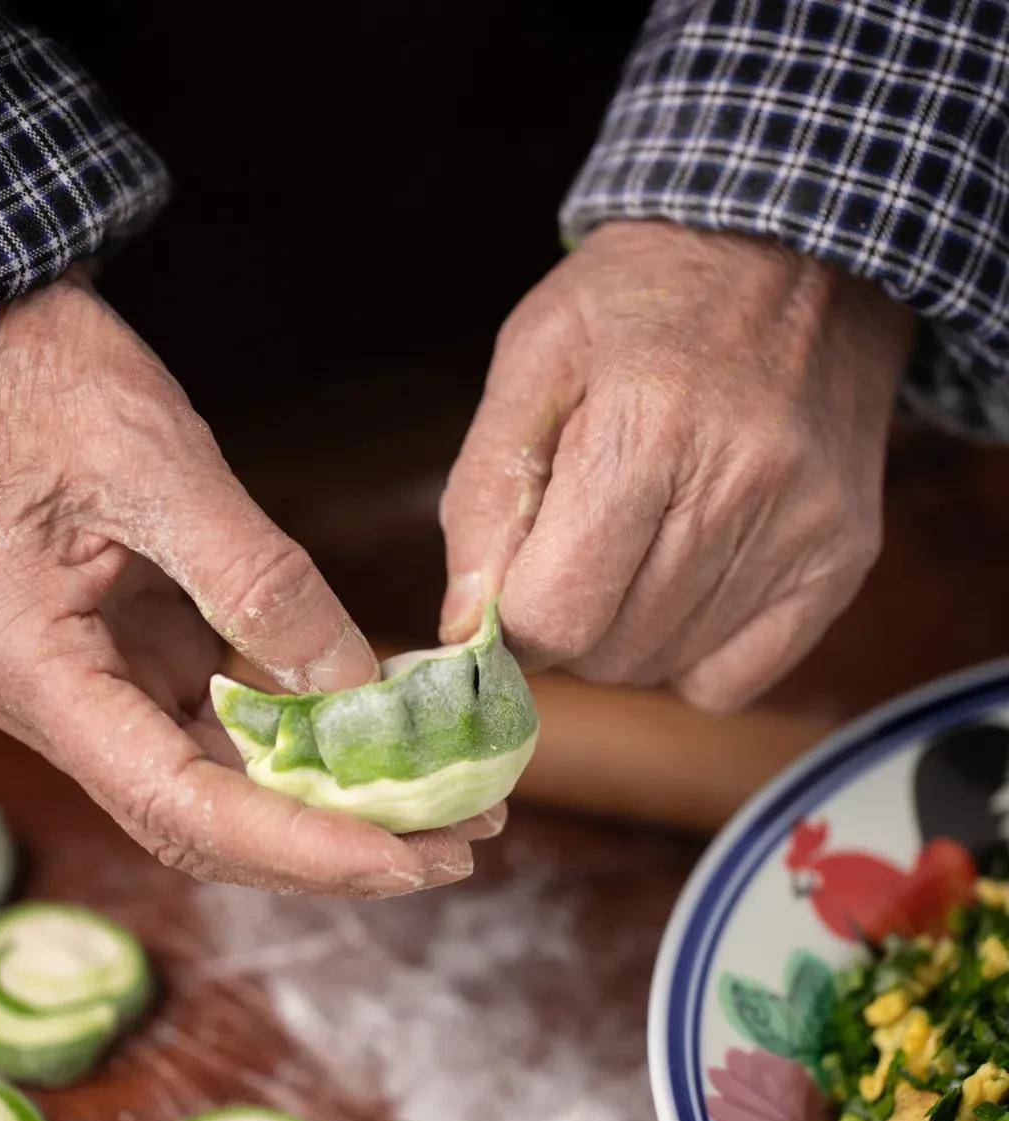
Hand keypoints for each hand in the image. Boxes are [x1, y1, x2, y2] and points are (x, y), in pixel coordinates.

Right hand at [0, 273, 489, 895]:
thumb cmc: (48, 388)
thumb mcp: (158, 466)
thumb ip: (258, 582)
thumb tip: (354, 688)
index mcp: (42, 674)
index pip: (177, 805)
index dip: (296, 846)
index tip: (403, 857)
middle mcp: (66, 708)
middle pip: (204, 826)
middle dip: (331, 851)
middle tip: (453, 848)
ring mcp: (103, 692)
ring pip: (224, 792)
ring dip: (332, 812)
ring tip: (446, 812)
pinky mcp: (140, 666)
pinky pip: (230, 734)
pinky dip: (310, 751)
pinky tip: (385, 750)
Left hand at [440, 221, 913, 710]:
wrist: (799, 255)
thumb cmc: (642, 306)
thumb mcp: (533, 361)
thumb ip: (483, 497)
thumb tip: (464, 625)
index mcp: (646, 429)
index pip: (556, 616)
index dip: (514, 618)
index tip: (517, 577)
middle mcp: (740, 486)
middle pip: (608, 652)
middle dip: (568, 622)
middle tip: (577, 547)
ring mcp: (802, 530)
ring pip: (664, 667)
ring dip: (625, 634)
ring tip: (637, 543)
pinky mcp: (841, 560)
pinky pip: (731, 680)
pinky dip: (691, 655)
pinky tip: (687, 579)